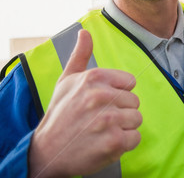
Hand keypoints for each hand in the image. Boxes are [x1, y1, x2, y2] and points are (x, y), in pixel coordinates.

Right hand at [28, 29, 141, 177]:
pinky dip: (124, 144)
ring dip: (123, 128)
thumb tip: (84, 32)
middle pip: (134, 102)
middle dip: (121, 112)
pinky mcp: (113, 142)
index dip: (118, 94)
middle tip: (99, 120)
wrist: (46, 153)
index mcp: (93, 78)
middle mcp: (101, 96)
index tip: (102, 103)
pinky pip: (135, 138)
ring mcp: (107, 119)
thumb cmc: (60, 115)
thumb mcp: (66, 81)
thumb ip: (80, 55)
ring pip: (137, 119)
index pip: (130, 82)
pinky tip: (106, 143)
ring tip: (102, 131)